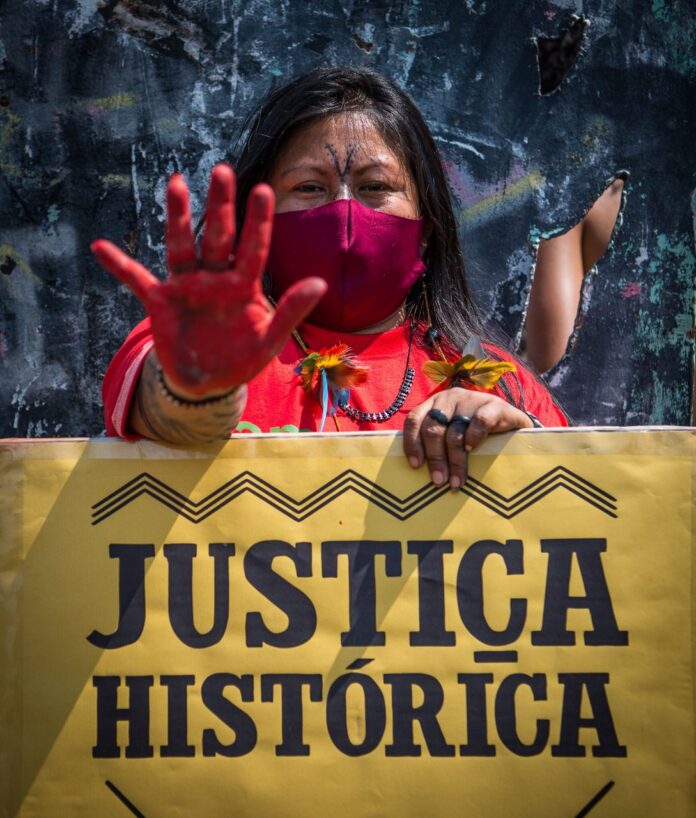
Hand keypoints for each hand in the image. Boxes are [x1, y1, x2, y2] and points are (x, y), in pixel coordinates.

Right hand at [92, 164, 326, 396]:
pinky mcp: (161, 301)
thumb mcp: (270, 340)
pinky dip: (119, 266)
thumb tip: (320, 284)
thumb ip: (291, 312)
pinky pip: (136, 280)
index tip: (263, 190)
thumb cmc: (243, 358)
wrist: (208, 383)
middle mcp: (215, 277)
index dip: (257, 222)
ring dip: (179, 217)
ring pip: (182, 245)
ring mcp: (187, 285)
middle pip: (218, 236)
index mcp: (244, 285)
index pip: (254, 248)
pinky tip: (99, 247)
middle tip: (222, 171)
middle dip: (220, 206)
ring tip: (177, 183)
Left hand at [403, 388, 532, 488]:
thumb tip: (419, 472)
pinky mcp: (494, 404)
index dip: (412, 443)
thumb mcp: (453, 433)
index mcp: (434, 403)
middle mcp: (450, 398)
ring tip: (456, 481)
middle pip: (433, 429)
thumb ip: (437, 443)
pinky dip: (474, 437)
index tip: (416, 466)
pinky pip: (479, 421)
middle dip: (435, 458)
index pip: (414, 419)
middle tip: (438, 481)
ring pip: (455, 432)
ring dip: (455, 460)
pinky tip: (472, 450)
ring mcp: (471, 399)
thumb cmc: (477, 433)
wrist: (513, 424)